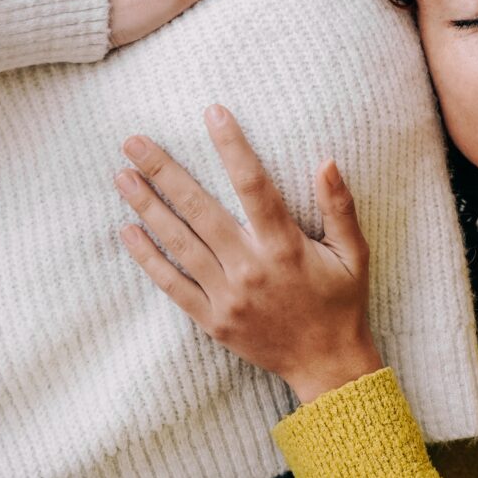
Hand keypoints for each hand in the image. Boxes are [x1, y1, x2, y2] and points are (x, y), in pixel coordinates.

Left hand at [114, 104, 382, 402]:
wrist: (327, 365)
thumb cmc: (342, 303)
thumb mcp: (355, 254)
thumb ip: (340, 207)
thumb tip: (326, 161)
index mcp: (285, 246)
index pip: (253, 184)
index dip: (231, 146)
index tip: (212, 112)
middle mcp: (250, 267)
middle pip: (200, 209)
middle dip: (164, 171)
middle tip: (134, 142)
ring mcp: (227, 296)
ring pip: (179, 243)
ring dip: (148, 207)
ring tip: (122, 176)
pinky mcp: (212, 319)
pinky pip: (172, 285)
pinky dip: (148, 258)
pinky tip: (128, 231)